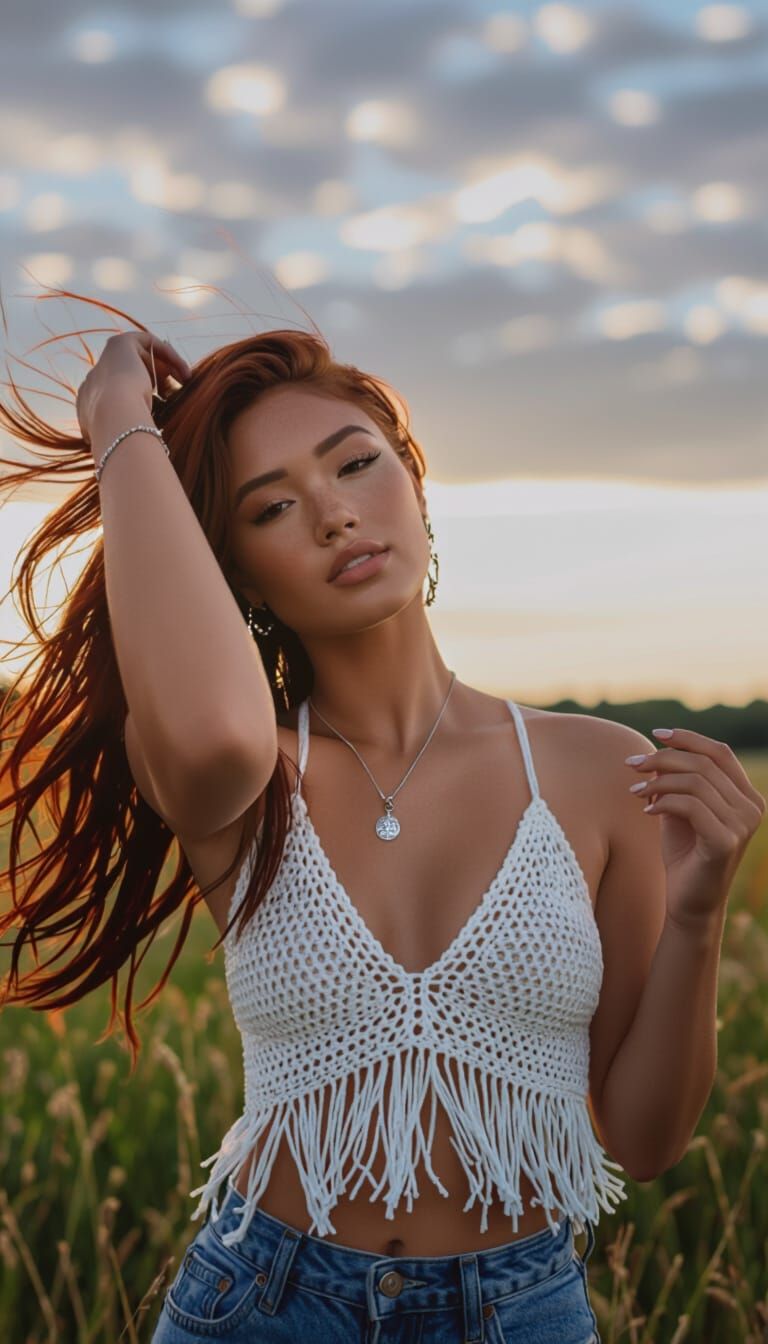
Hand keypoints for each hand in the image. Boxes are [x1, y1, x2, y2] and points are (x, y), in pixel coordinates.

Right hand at [76, 330, 191, 449]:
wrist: (114, 417)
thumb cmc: (124, 437)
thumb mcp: (130, 445)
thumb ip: (137, 443)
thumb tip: (154, 457)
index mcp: (88, 406)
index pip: (115, 398)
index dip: (140, 400)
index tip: (160, 410)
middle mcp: (93, 381)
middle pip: (126, 375)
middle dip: (150, 381)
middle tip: (171, 393)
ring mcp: (104, 361)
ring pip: (137, 358)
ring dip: (162, 367)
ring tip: (181, 380)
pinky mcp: (118, 344)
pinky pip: (146, 342)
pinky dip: (168, 354)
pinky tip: (184, 372)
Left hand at [626, 728, 765, 929]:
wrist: (689, 903)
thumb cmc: (684, 854)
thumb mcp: (680, 810)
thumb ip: (676, 782)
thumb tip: (657, 750)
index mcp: (746, 796)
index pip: (720, 753)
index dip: (689, 738)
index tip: (657, 733)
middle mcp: (752, 807)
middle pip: (704, 763)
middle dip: (663, 758)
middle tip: (632, 765)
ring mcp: (743, 825)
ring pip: (696, 782)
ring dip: (659, 781)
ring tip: (635, 792)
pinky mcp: (726, 840)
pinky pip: (690, 805)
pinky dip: (663, 802)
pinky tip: (647, 811)